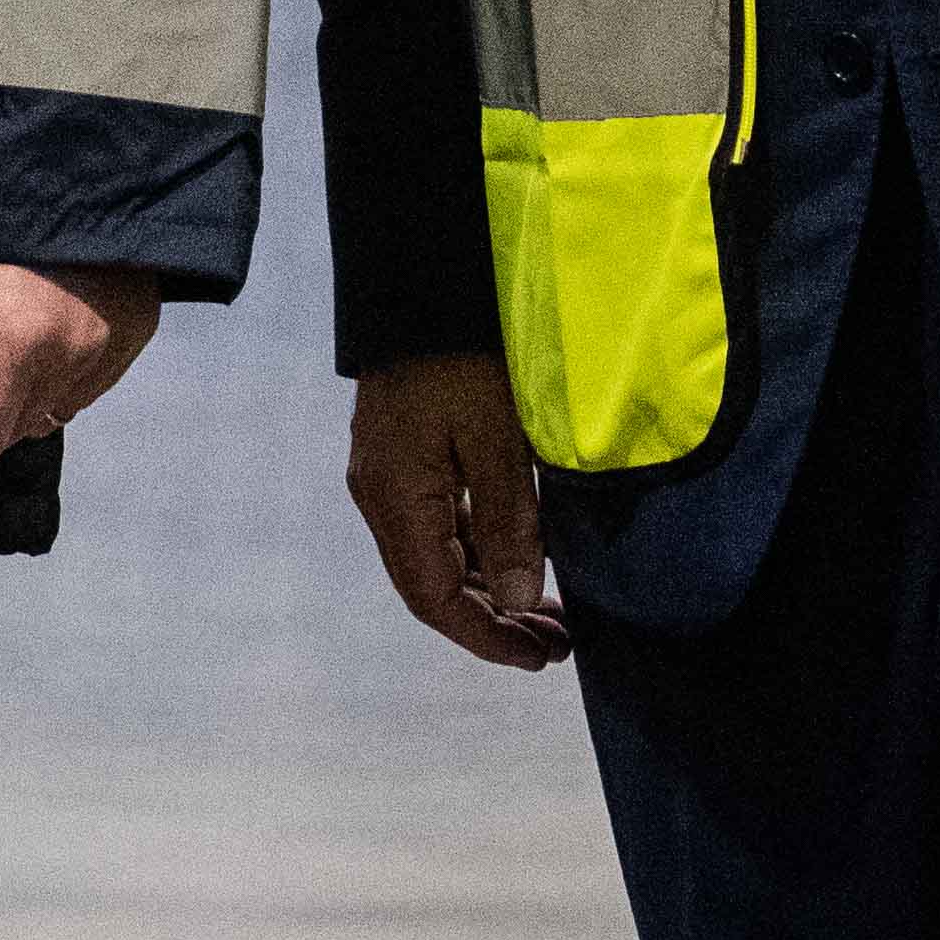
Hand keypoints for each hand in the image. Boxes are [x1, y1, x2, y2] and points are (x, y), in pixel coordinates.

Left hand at [0, 255, 158, 466]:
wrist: (73, 159)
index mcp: (17, 346)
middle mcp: (71, 362)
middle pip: (5, 438)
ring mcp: (108, 355)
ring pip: (42, 419)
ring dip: (10, 398)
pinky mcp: (132, 341)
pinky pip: (79, 391)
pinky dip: (51, 378)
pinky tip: (37, 327)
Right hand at [342, 350, 565, 670]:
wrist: (421, 282)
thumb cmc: (461, 352)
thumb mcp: (498, 437)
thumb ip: (509, 522)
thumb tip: (521, 603)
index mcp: (397, 498)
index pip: (435, 599)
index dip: (487, 638)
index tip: (539, 658)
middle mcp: (382, 497)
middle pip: (432, 587)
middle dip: (495, 623)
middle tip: (556, 645)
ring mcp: (389, 477)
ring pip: (437, 559)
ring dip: (490, 592)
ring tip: (549, 615)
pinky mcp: (404, 459)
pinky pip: (440, 527)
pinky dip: (479, 555)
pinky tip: (520, 562)